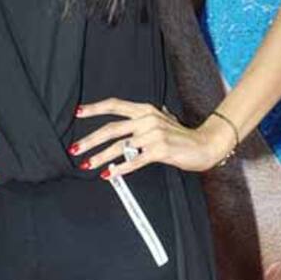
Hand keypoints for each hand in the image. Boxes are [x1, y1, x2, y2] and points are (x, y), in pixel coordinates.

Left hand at [71, 98, 233, 176]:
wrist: (205, 144)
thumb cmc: (181, 136)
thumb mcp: (159, 122)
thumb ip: (140, 123)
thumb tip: (118, 134)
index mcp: (145, 110)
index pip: (115, 105)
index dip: (95, 109)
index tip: (78, 113)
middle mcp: (147, 119)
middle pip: (111, 128)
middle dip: (90, 140)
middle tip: (75, 148)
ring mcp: (153, 134)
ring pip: (120, 146)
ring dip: (100, 157)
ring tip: (87, 165)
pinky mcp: (160, 149)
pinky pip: (135, 160)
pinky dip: (120, 168)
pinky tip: (110, 174)